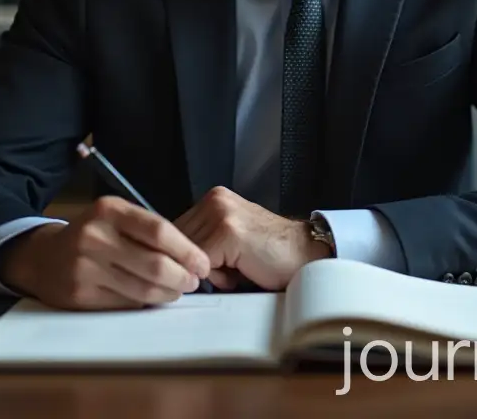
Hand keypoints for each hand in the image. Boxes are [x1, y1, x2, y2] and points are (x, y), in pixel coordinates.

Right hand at [0, 195, 211, 309]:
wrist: (43, 257)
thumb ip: (148, 230)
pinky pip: (125, 304)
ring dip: (167, 294)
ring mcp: (85, 267)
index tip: (203, 263)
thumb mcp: (116, 218)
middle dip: (182, 277)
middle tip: (193, 282)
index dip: (187, 250)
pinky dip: (145, 304)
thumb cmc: (93, 235)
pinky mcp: (79, 295)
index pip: (159, 230)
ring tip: (176, 291)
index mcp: (109, 210)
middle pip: (155, 263)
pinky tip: (152, 299)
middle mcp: (95, 236)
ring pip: (142, 289)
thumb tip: (192, 257)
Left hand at [173, 187, 331, 290]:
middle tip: (225, 272)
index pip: (172, 233)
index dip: (181, 258)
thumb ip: (202, 244)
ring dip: (207, 272)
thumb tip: (169, 264)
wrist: (307, 254)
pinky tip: (241, 271)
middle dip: (194, 265)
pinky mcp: (228, 231)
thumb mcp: (229, 242)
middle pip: (175, 243)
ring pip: (187, 255)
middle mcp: (214, 200)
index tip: (196, 271)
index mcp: (213, 200)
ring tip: (235, 270)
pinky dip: (217, 277)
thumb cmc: (272, 255)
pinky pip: (201, 264)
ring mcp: (221, 213)